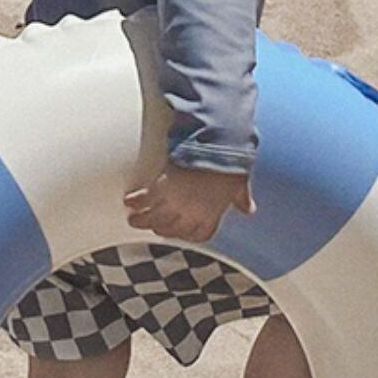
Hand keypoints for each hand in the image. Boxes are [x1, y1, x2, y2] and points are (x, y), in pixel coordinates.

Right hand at [123, 162, 256, 242]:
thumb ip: (241, 198)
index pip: (198, 235)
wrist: (217, 143)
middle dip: (161, 228)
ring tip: (134, 218)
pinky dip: (135, 201)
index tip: (180, 231)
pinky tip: (129, 200)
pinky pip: (144, 199)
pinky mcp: (162, 186)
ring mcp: (175, 201)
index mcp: (212, 213)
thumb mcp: (239, 182)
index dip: (187, 234)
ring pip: (152, 219)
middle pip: (170, 229)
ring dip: (141, 220)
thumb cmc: (230, 160)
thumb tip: (248, 209)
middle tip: (153, 224)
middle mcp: (191, 212)